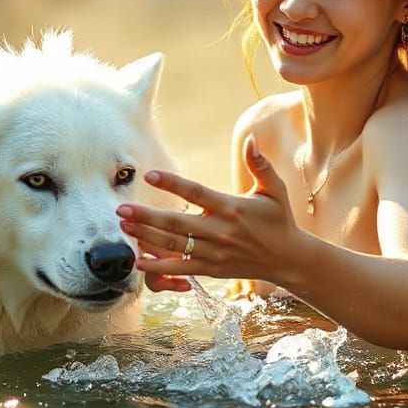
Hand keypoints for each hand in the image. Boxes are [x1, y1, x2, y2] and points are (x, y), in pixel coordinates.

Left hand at [117, 134, 299, 292]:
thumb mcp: (274, 189)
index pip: (196, 193)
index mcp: (232, 208)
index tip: (149, 174)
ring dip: (147, 236)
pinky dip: (159, 267)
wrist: (287, 259)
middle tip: (121, 208)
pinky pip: (181, 268)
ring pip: (174, 245)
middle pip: (177, 223)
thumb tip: (252, 139)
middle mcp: (221, 231)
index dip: (172, 184)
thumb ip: (260, 164)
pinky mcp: (211, 269)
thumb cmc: (278, 219)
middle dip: (147, 216)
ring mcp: (214, 253)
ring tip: (123, 226)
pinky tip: (139, 260)